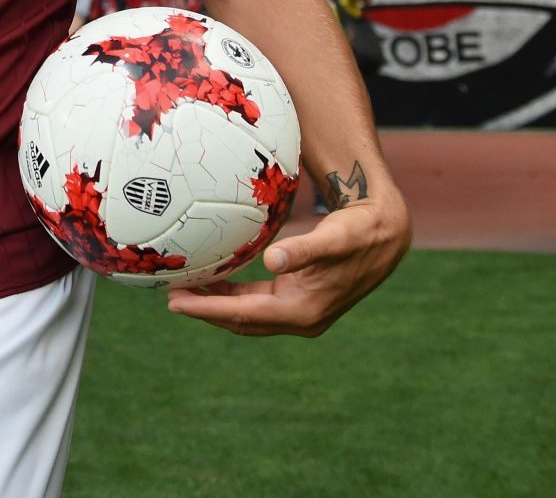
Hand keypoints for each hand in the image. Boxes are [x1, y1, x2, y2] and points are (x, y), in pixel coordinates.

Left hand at [166, 190, 410, 336]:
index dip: (208, 309)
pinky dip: (233, 295)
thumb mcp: (334, 238)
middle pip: (242, 321)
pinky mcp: (298, 301)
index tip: (176, 302)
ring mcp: (299, 313)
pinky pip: (257, 303)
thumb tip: (273, 260)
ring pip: (247, 315)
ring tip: (183, 290)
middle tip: (169, 297)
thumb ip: (304, 250)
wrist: (385, 236)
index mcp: (304, 311)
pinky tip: (214, 281)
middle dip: (205, 311)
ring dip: (216, 304)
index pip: (246, 315)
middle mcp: (301, 319)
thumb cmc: (358, 233)